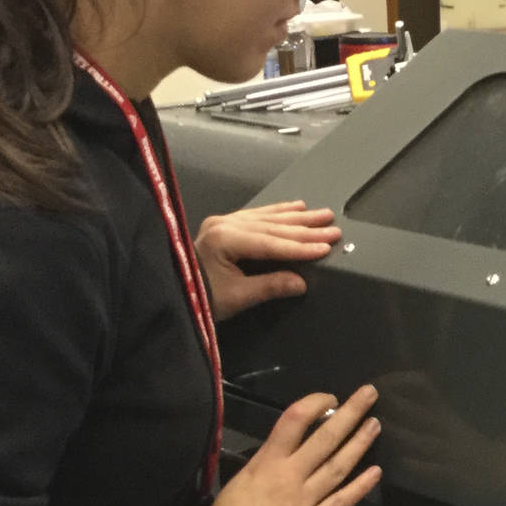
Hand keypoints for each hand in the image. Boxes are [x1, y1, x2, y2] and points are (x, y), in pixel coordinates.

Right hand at [185, 386, 380, 505]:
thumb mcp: (241, 478)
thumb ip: (267, 461)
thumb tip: (289, 445)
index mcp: (266, 463)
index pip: (294, 420)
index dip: (315, 403)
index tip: (329, 398)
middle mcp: (289, 478)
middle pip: (325, 439)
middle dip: (350, 413)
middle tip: (369, 394)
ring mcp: (304, 503)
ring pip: (338, 467)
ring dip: (359, 444)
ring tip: (374, 425)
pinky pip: (341, 502)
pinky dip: (360, 486)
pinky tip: (375, 472)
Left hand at [194, 201, 341, 319]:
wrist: (172, 295)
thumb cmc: (201, 299)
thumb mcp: (236, 298)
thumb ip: (269, 287)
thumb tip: (301, 282)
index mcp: (224, 240)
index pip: (270, 242)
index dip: (300, 246)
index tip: (325, 247)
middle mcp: (224, 225)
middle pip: (272, 226)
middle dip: (305, 228)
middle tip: (332, 228)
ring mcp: (223, 222)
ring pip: (267, 217)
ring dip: (297, 217)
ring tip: (321, 215)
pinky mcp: (223, 225)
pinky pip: (256, 214)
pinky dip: (278, 211)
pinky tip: (295, 206)